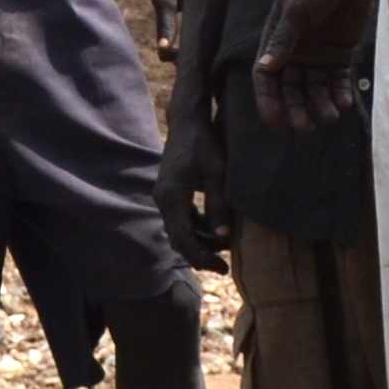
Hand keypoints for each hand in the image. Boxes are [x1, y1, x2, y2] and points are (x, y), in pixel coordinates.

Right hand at [156, 95, 232, 271]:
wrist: (187, 121)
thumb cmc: (204, 142)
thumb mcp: (217, 172)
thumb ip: (219, 204)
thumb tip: (223, 237)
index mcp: (172, 197)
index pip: (183, 239)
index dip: (202, 257)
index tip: (222, 267)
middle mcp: (162, 199)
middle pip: (178, 239)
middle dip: (201, 254)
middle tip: (225, 264)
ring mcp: (164, 196)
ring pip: (179, 230)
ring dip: (200, 241)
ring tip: (224, 246)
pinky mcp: (169, 192)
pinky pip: (180, 219)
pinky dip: (196, 229)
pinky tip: (214, 230)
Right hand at [252, 0, 379, 135]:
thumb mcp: (296, 8)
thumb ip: (283, 39)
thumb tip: (264, 68)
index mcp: (275, 39)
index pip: (266, 77)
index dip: (269, 101)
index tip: (276, 122)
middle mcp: (295, 51)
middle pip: (291, 89)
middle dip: (297, 109)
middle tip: (306, 126)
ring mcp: (318, 53)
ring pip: (315, 89)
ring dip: (321, 105)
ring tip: (331, 116)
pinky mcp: (341, 52)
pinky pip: (338, 80)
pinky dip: (340, 93)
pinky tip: (345, 103)